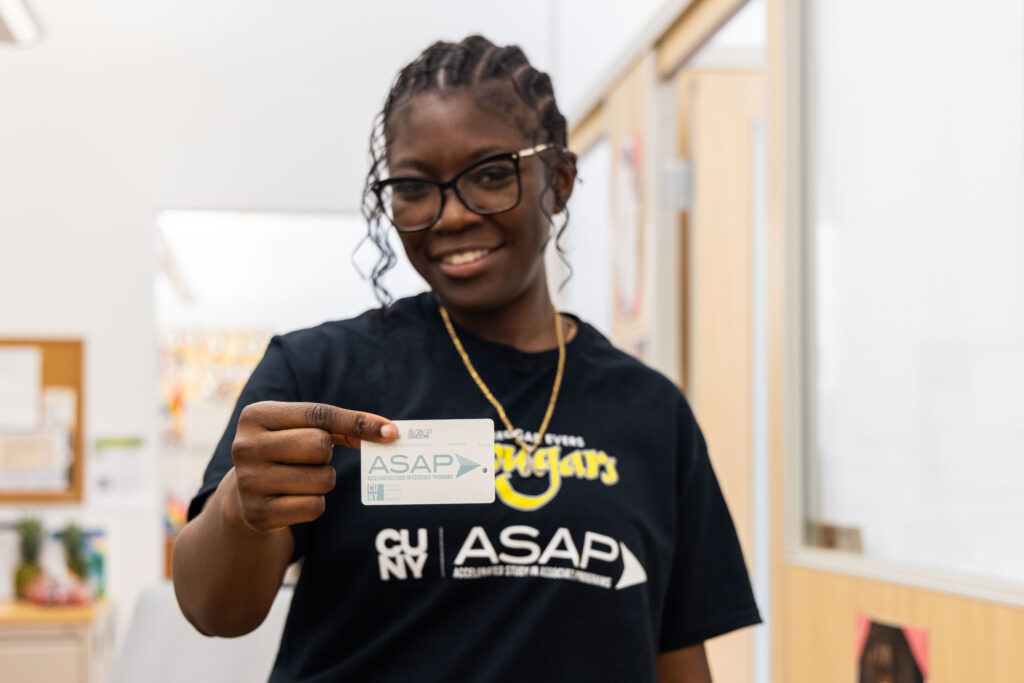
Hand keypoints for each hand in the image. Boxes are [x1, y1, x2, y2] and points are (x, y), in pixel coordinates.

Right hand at [227, 401, 396, 533]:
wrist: (243, 495)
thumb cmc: (285, 453)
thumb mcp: (301, 430)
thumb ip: (342, 427)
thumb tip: (389, 433)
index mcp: (255, 416)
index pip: (319, 414)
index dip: (358, 422)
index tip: (390, 432)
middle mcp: (245, 447)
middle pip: (320, 446)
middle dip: (327, 454)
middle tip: (312, 459)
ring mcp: (249, 482)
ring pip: (322, 479)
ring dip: (324, 480)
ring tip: (301, 479)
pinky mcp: (258, 514)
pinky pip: (314, 507)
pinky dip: (315, 504)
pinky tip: (295, 500)